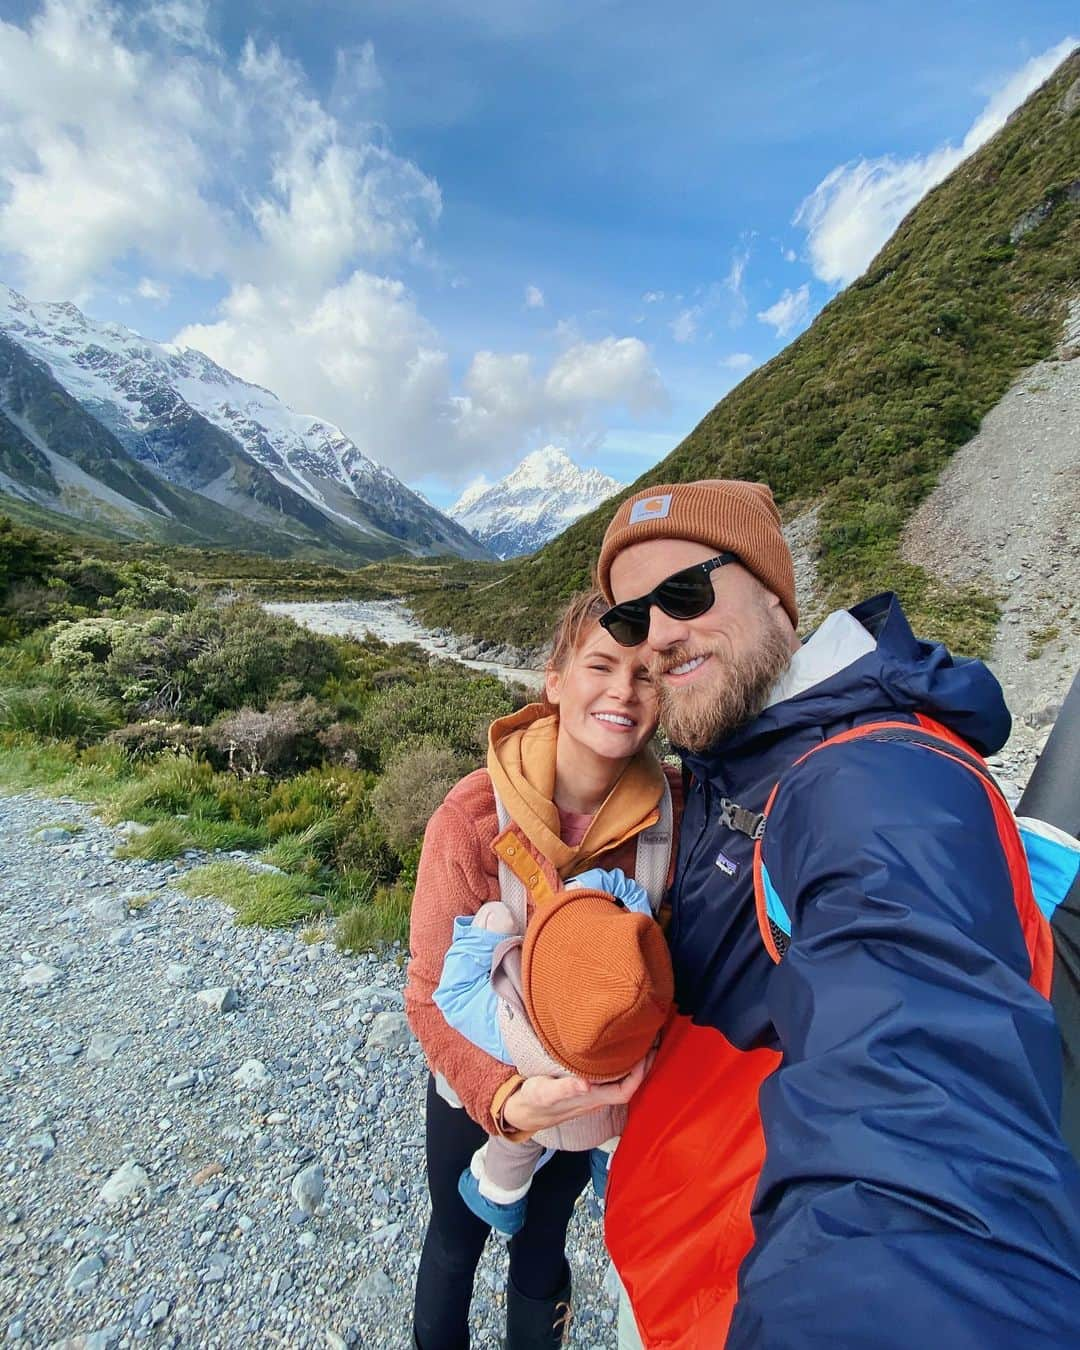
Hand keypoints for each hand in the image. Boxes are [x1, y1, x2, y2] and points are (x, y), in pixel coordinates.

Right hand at [501, 1052, 653, 1133]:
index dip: (638, 1075)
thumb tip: (585, 1084)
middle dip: (643, 1067)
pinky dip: (621, 1066)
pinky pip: (612, 1080)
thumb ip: (565, 1088)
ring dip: (634, 1066)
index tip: (646, 1052)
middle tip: (651, 1041)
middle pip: (629, 1086)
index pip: (624, 1091)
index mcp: (591, 1099)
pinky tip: (620, 1053)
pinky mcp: (587, 1090)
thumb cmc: (534, 1100)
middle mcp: (597, 1099)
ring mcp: (593, 1095)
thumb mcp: (545, 1092)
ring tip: (641, 1043)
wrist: (524, 1112)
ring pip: (621, 1083)